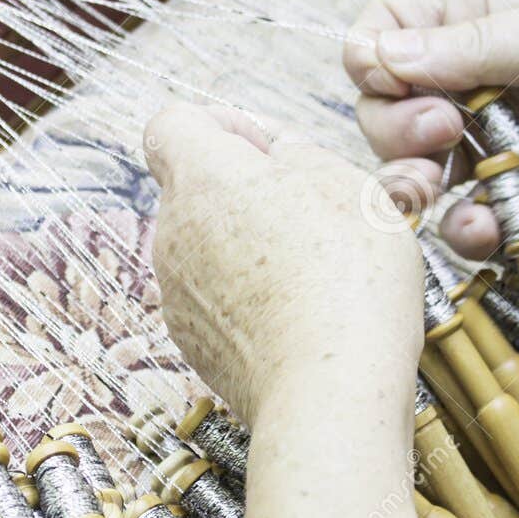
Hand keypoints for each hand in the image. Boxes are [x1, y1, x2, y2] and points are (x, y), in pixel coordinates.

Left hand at [144, 102, 424, 424]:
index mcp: (202, 178)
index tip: (269, 150)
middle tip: (313, 213)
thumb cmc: (346, 282)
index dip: (222, 125)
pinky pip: (217, 300)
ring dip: (252, 247)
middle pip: (197, 189)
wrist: (329, 393)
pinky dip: (251, 298)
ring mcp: (178, 294)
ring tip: (318, 271)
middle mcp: (172, 234)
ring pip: (208, 247)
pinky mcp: (194, 344)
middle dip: (247, 190)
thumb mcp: (346, 182)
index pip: (172, 124)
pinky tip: (303, 315)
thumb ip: (298, 151)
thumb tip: (276, 155)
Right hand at [343, 0, 518, 257]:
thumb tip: (380, 56)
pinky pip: (463, 222)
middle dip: (394, 126)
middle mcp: (474, 80)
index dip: (372, 58)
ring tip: (432, 187)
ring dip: (408, 182)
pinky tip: (484, 223)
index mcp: (479, 19)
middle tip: (442, 132)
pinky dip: (463, 229)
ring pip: (411, 170)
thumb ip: (468, 48)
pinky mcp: (516, 198)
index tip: (391, 80)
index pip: (386, 29)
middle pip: (384, 107)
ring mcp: (491, 142)